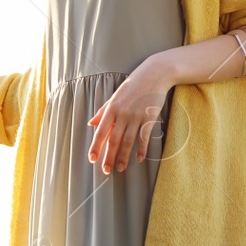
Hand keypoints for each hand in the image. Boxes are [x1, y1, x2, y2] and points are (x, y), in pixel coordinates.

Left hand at [86, 59, 173, 173]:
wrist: (155, 74)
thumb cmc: (134, 84)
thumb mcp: (116, 95)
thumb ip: (103, 111)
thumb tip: (91, 123)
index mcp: (112, 108)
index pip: (101, 131)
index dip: (96, 146)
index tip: (92, 159)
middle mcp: (123, 113)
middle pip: (115, 140)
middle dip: (109, 157)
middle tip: (106, 171)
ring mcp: (137, 116)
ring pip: (128, 141)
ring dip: (124, 156)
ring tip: (121, 168)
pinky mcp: (150, 117)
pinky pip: (144, 137)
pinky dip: (141, 149)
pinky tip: (139, 158)